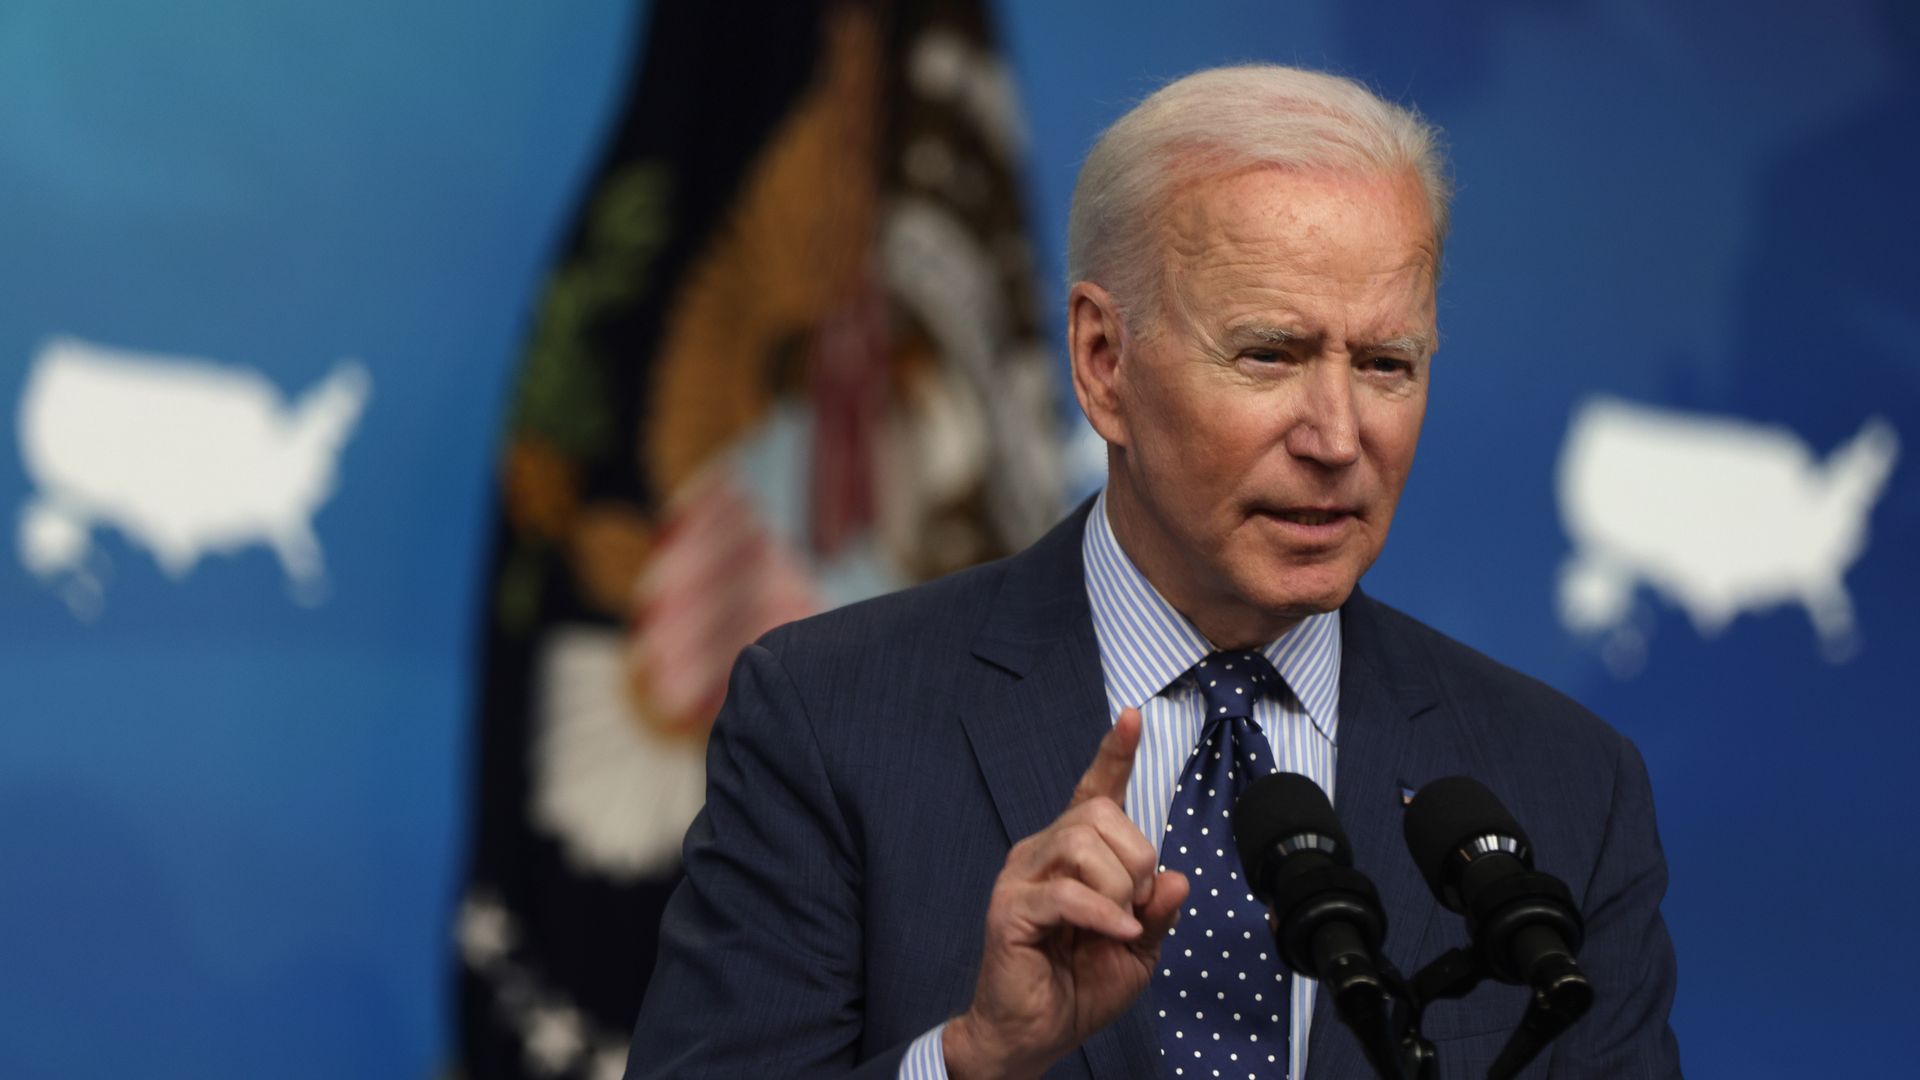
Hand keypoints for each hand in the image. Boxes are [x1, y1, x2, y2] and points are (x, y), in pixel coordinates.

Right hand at [944, 708, 1188, 1079]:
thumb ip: (1157, 911)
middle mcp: (1043, 853)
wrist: (1035, 1034)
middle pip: (1099, 815)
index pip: (1095, 792)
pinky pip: (1065, 892)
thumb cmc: (1079, 987)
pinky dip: (1102, 912)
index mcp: (1073, 854)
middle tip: (1136, 905)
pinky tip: (1114, 932)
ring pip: (1081, 844)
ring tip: (1118, 923)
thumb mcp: (1139, 950)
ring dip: (1117, 885)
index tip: (1131, 716)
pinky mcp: (1010, 908)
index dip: (1113, 753)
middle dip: (1136, 856)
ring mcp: (1022, 877)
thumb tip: (1176, 876)